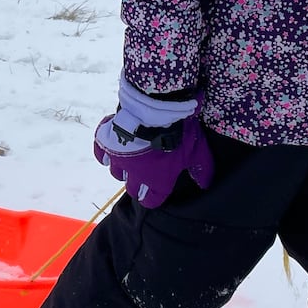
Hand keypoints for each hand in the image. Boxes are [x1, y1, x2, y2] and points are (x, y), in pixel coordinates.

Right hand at [93, 78, 213, 206]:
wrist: (155, 107)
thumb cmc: (178, 133)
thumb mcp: (197, 151)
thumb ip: (202, 169)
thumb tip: (205, 184)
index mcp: (155, 181)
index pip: (150, 200)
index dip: (153, 196)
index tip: (157, 189)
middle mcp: (133, 174)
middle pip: (132, 189)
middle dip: (138, 184)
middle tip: (145, 172)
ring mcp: (118, 158)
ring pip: (116, 172)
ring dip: (124, 168)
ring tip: (132, 158)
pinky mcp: (107, 142)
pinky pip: (101, 154)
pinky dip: (105, 154)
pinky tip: (112, 150)